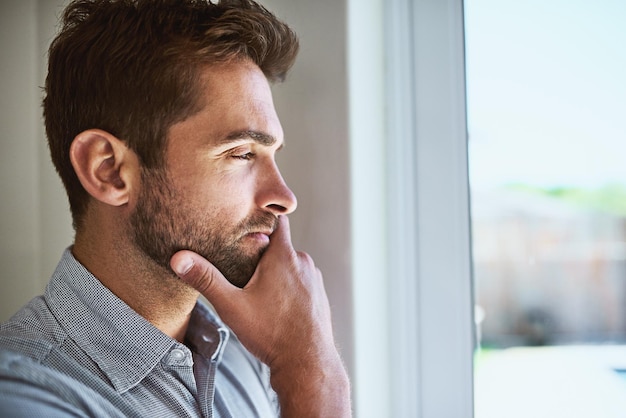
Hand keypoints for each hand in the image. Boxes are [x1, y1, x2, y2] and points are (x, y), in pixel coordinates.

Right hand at [170, 216, 350, 416]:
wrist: (307, 363)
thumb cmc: (271, 333)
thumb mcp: (232, 305)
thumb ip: (206, 280)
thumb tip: (178, 259)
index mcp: (284, 256)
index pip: (277, 221)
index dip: (262, 220)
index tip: (247, 224)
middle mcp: (304, 263)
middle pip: (281, 246)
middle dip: (263, 253)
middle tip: (242, 265)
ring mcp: (314, 280)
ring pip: (292, 265)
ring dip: (277, 272)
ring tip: (258, 290)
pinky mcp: (320, 296)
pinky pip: (302, 282)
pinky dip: (290, 288)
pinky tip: (276, 306)